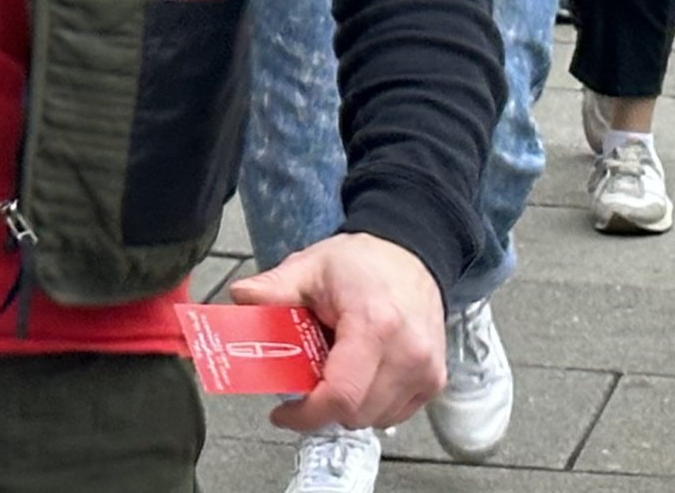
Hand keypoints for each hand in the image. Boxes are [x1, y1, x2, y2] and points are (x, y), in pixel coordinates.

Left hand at [230, 233, 444, 433]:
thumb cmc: (362, 262)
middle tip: (304, 378)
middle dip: (322, 405)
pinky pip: (395, 413)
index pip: (340, 394)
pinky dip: (370, 403)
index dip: (307, 414)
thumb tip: (239, 298)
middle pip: (355, 412)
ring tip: (334, 367)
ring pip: (375, 419)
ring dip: (347, 404)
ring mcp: (426, 371)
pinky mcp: (435, 381)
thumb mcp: (310, 266)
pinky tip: (359, 371)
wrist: (411, 255)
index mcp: (375, 326)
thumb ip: (274, 288)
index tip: (283, 413)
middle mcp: (408, 354)